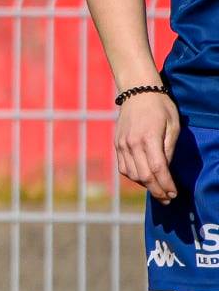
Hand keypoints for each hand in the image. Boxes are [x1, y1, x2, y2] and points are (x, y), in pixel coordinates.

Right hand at [116, 89, 180, 203]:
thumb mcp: (173, 125)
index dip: (166, 184)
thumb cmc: (160, 106)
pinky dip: (133, 176)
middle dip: (156, 190)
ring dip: (145, 185)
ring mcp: (122, 145)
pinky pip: (123, 167)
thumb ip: (169, 148)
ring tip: (157, 189)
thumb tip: (166, 168)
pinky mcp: (117, 144)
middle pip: (143, 176)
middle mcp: (132, 144)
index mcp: (148, 138)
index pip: (157, 169)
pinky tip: (143, 178)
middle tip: (167, 199)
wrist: (137, 91)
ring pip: (131, 174)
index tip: (174, 194)